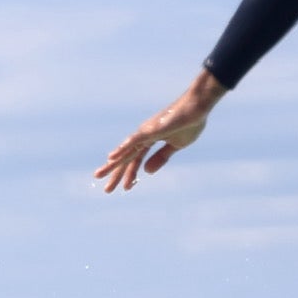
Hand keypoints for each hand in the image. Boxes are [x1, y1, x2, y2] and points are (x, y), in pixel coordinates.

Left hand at [96, 71, 226, 191]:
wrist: (198, 107)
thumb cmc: (189, 122)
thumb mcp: (176, 146)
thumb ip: (161, 158)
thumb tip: (147, 172)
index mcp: (150, 140)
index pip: (136, 160)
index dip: (131, 174)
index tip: (125, 188)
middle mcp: (143, 136)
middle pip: (127, 158)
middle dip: (116, 174)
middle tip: (106, 190)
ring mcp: (146, 131)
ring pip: (126, 151)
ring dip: (113, 165)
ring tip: (99, 175)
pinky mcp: (152, 129)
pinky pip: (135, 140)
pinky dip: (123, 148)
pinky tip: (112, 157)